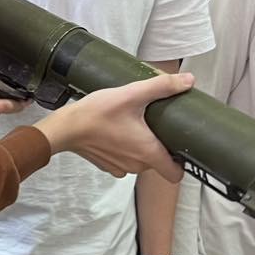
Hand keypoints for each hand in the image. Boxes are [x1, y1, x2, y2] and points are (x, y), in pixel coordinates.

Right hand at [36, 74, 192, 180]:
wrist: (66, 127)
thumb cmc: (97, 113)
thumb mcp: (132, 94)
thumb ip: (162, 86)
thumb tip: (188, 80)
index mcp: (148, 152)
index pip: (176, 174)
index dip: (182, 163)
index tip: (181, 147)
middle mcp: (136, 166)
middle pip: (158, 162)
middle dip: (159, 145)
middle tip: (155, 123)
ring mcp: (121, 168)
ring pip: (141, 161)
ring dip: (141, 147)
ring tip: (135, 125)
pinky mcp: (107, 166)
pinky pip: (125, 160)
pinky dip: (124, 149)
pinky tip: (118, 132)